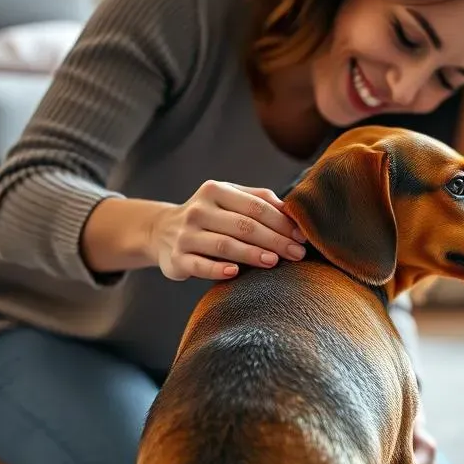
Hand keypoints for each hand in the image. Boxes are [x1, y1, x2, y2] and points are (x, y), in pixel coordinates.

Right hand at [151, 180, 306, 281]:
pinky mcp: (177, 258)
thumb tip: (292, 211)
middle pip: (244, 226)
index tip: (302, 237)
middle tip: (298, 253)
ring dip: (252, 254)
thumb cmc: (210, 216)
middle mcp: (199, 210)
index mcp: (215, 191)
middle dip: (275, 240)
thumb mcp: (230, 199)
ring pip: (224, 245)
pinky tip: (235, 273)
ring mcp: (185, 234)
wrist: (161, 231)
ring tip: (275, 261)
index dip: (282, 222)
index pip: (255, 206)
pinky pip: (200, 266)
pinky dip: (218, 269)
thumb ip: (259, 200)